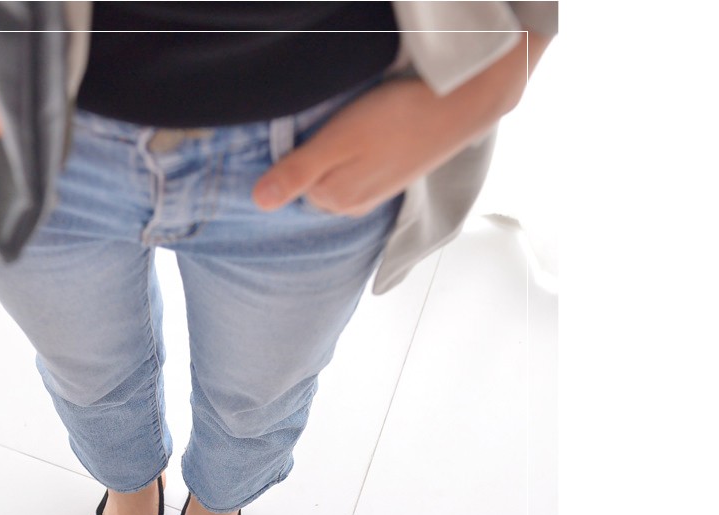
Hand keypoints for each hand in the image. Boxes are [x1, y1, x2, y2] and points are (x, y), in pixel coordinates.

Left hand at [253, 33, 550, 216]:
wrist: (459, 105)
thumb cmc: (396, 117)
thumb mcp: (337, 141)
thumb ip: (297, 172)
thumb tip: (259, 202)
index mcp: (335, 200)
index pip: (291, 180)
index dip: (298, 150)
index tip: (318, 127)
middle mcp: (353, 206)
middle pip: (312, 179)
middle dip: (317, 153)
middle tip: (340, 123)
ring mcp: (374, 194)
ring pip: (336, 173)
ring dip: (339, 151)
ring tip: (359, 125)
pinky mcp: (391, 179)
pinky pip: (359, 168)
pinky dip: (358, 151)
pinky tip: (374, 133)